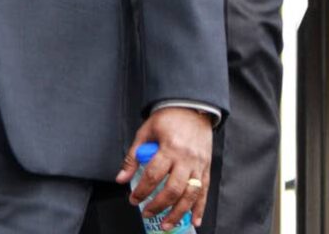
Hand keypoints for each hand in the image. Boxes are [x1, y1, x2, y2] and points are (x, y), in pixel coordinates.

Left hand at [115, 107, 212, 229]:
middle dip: (159, 205)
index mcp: (169, 147)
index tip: (134, 199)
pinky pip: (204, 191)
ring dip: (178, 213)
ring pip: (190, 195)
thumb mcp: (146, 131)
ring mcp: (198, 164)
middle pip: (173, 189)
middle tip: (147, 213)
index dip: (142, 191)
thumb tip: (121, 178)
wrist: (192, 107)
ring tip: (167, 225)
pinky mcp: (206, 168)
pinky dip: (200, 208)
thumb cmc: (168, 117)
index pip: (153, 175)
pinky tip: (194, 221)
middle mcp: (185, 158)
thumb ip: (134, 155)